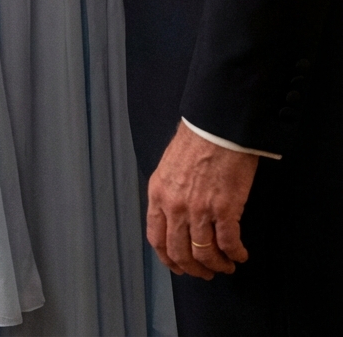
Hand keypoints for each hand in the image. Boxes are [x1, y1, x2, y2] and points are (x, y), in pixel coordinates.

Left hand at [147, 120, 258, 279]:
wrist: (218, 125)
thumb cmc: (197, 140)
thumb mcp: (169, 166)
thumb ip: (169, 193)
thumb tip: (176, 217)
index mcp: (158, 194)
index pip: (157, 238)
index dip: (169, 259)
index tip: (179, 266)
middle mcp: (175, 206)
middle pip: (180, 253)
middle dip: (194, 269)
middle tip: (206, 273)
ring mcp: (200, 209)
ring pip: (205, 254)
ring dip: (217, 266)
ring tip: (226, 266)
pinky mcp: (225, 209)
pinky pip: (229, 244)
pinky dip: (236, 254)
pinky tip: (240, 255)